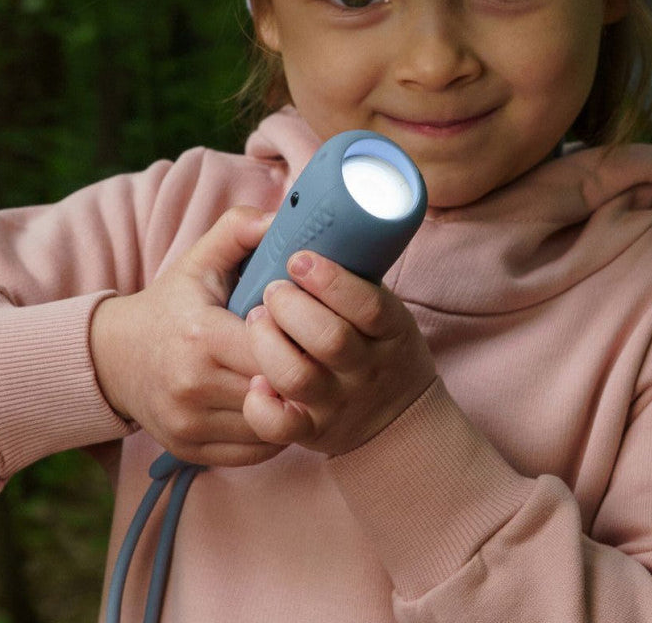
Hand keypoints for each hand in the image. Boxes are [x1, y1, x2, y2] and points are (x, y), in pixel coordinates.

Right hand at [89, 206, 284, 466]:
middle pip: (277, 388)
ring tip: (299, 378)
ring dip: (294, 404)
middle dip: (303, 371)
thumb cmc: (171, 304)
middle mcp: (193, 387)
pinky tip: (277, 404)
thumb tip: (285, 216)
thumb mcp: (199, 259)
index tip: (303, 323)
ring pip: (272, 425)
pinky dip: (275, 431)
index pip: (274, 346)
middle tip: (316, 354)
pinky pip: (256, 452)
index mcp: (201, 336)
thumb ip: (240, 229)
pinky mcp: (191, 450)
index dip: (298, 335)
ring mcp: (190, 424)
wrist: (114, 357)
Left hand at [242, 251, 436, 455]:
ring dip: (269, 342)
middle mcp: (366, 368)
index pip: (367, 305)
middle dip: (291, 306)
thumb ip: (352, 273)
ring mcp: (337, 401)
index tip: (300, 258)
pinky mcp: (311, 430)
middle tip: (273, 289)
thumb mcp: (384, 304)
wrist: (397, 419)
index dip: (330, 279)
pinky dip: (262, 404)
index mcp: (390, 330)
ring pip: (298, 376)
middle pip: (330, 339)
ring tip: (257, 318)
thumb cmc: (378, 345)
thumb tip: (303, 221)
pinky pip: (281, 427)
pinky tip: (254, 381)